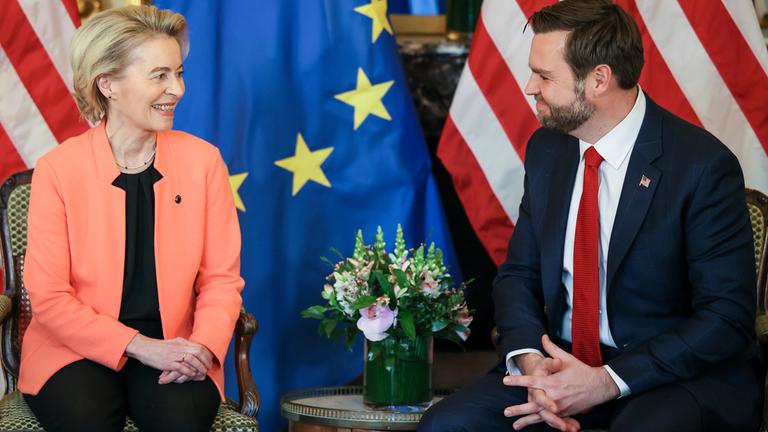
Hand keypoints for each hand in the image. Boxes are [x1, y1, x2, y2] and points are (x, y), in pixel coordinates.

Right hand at [125, 335, 213, 382]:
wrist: (145, 348)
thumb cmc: (159, 347)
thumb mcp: (174, 343)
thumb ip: (183, 346)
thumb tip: (194, 350)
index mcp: (182, 342)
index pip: (199, 346)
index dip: (207, 354)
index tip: (209, 360)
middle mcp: (180, 347)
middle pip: (198, 352)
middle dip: (206, 361)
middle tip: (208, 367)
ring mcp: (174, 354)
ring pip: (192, 359)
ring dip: (199, 367)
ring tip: (202, 372)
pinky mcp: (169, 362)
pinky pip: (182, 367)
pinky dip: (189, 371)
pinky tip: (192, 374)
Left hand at [504, 335, 619, 418]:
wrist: (600, 386)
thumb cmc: (582, 371)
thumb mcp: (567, 358)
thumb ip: (552, 349)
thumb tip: (542, 337)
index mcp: (553, 382)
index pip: (531, 382)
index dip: (518, 381)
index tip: (506, 381)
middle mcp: (555, 396)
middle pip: (533, 403)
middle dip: (519, 409)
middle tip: (506, 411)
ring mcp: (560, 407)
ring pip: (540, 415)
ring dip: (526, 420)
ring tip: (514, 425)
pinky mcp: (565, 414)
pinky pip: (550, 420)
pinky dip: (540, 423)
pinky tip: (531, 426)